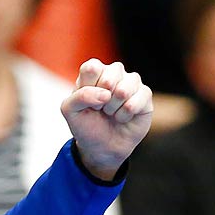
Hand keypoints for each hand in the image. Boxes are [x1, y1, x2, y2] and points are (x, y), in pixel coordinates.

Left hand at [61, 59, 151, 181]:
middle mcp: (114, 73)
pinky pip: (137, 100)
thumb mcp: (70, 111)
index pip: (92, 67)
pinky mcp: (145, 95)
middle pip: (111, 74)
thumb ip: (79, 96)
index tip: (87, 101)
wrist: (101, 147)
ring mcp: (131, 82)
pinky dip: (125, 115)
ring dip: (114, 108)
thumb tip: (106, 94)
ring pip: (124, 89)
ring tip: (110, 113)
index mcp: (94, 72)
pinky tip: (122, 117)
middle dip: (102, 99)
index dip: (89, 87)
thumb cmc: (86, 125)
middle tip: (100, 108)